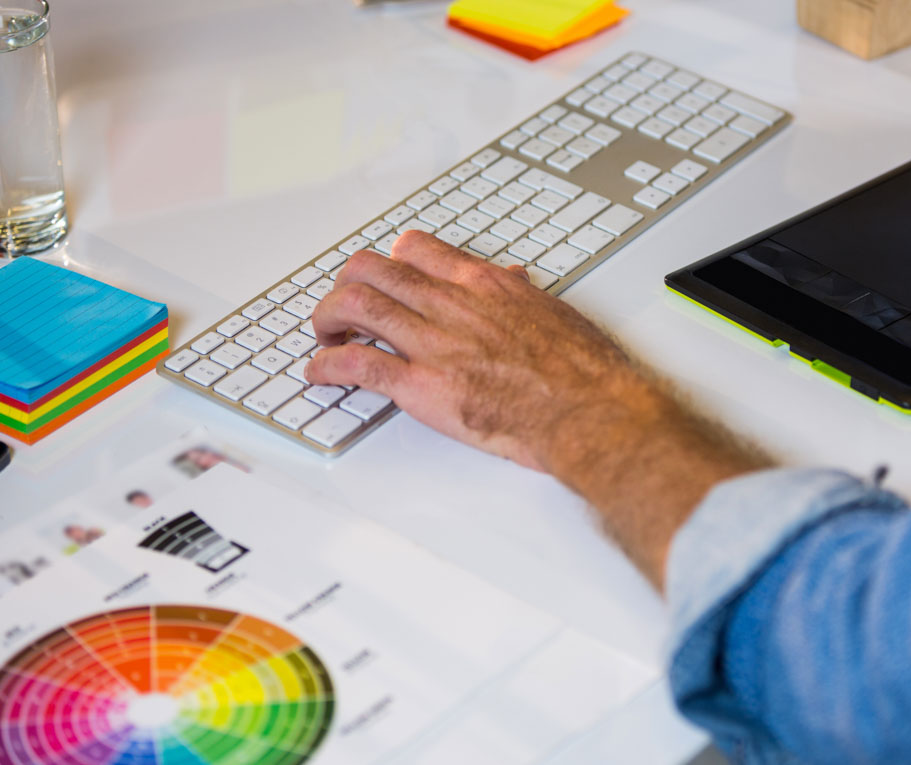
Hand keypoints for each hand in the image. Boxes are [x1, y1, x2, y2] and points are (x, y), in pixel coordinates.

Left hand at [306, 232, 769, 587]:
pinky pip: (357, 367)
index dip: (391, 260)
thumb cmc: (584, 372)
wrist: (591, 411)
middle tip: (343, 308)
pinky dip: (327, 368)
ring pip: (354, 307)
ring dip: (327, 320)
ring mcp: (434, 343)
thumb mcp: (555, 313)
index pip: (418, 249)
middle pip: (372, 271)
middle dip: (347, 286)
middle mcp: (453, 304)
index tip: (384, 274)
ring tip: (324, 336)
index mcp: (485, 284)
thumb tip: (513, 282)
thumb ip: (521, 297)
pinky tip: (319, 374)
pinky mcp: (423, 386)